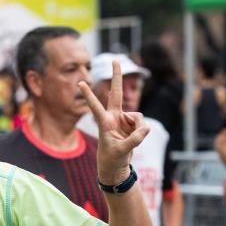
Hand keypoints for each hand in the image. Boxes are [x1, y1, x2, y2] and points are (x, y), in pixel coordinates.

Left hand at [80, 60, 149, 184]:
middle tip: (115, 59)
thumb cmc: (112, 159)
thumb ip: (134, 139)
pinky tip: (135, 138)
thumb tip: (145, 127)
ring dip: (138, 129)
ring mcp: (123, 119)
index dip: (89, 95)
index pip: (95, 106)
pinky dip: (142, 132)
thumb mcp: (121, 151)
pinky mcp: (132, 124)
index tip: (80, 83)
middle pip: (116, 93)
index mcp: (104, 122)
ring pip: (138, 117)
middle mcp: (113, 117)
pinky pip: (143, 124)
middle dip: (117, 77)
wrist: (115, 165)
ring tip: (130, 140)